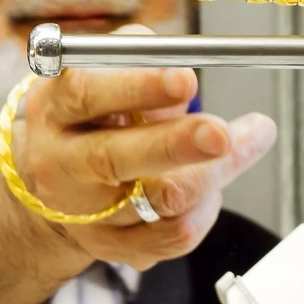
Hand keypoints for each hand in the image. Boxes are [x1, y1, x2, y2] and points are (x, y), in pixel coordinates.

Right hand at [4, 65, 275, 270]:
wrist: (52, 178)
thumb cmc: (87, 113)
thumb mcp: (98, 70)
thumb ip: (138, 57)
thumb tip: (180, 66)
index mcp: (55, 110)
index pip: (88, 95)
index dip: (139, 86)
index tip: (185, 80)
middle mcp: (63, 164)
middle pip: (115, 159)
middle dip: (176, 145)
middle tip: (221, 134)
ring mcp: (86, 213)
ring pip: (161, 201)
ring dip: (216, 170)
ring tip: (252, 137)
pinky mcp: (114, 246)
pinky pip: (174, 235)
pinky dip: (206, 207)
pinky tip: (215, 182)